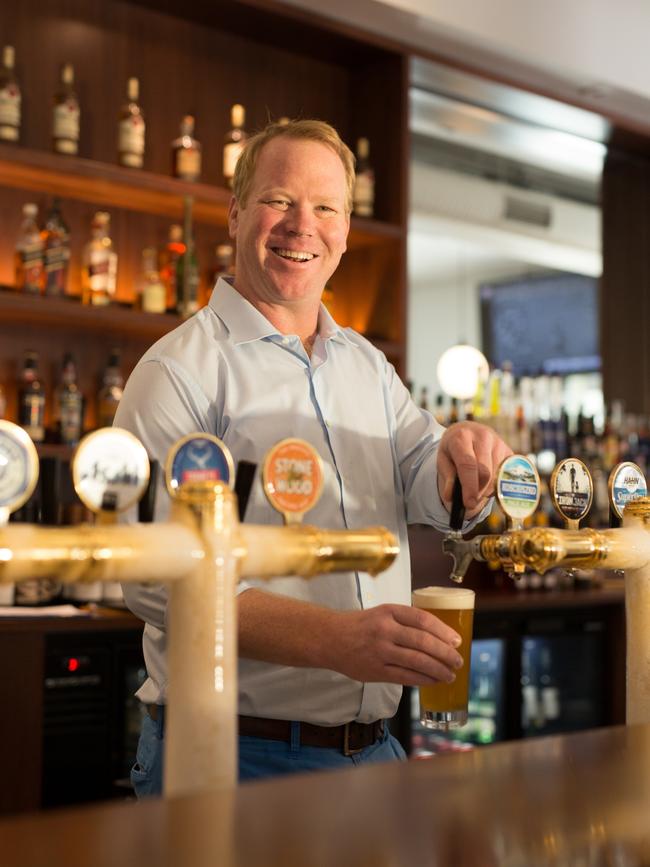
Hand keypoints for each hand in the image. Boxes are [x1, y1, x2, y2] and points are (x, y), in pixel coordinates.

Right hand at [329, 604, 464, 685]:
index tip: (456, 641)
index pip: (422, 619)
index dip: (443, 631)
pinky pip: (405, 677)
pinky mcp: (375, 670)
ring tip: (450, 675)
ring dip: (438, 670)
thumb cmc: (361, 626)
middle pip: (423, 642)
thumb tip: (440, 637)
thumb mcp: (382, 614)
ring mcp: (380, 651)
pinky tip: (433, 681)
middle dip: (445, 654)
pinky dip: (423, 680)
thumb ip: (405, 622)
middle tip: (458, 661)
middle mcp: (385, 629)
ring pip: (417, 661)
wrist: (330, 638)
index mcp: (389, 611)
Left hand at [437, 421, 511, 516]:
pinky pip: (506, 475)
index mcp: (461, 436)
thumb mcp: (443, 459)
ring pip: (496, 476)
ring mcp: (499, 442)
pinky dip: (496, 484)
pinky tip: (487, 482)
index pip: (468, 464)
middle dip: (478, 491)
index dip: (469, 486)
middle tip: (471, 500)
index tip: (469, 502)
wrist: (466, 430)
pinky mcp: (509, 450)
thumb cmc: (453, 449)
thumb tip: (450, 497)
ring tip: (477, 487)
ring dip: (487, 489)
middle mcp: (483, 436)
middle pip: (485, 472)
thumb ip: (447, 477)